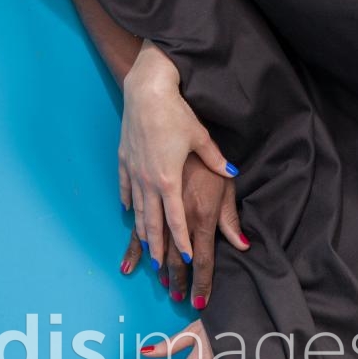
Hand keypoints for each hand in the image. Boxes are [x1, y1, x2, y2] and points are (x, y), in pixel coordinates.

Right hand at [120, 40, 239, 268]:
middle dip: (157, 247)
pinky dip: (127, 203)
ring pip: (137, 210)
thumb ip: (217, 161)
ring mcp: (134, 173)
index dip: (181, 242)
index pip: (175, 221)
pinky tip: (128, 213)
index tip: (185, 259)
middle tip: (159, 267)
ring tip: (145, 248)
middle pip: (152, 223)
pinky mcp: (124, 161)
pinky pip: (125, 189)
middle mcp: (149, 182)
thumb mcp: (201, 138)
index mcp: (169, 182)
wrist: (146, 90)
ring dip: (142, 231)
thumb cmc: (176, 113)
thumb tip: (233, 174)